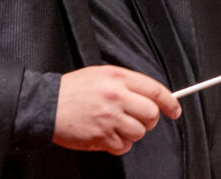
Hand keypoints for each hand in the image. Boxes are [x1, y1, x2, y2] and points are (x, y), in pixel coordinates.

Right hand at [53, 65, 181, 153]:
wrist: (46, 105)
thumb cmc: (73, 89)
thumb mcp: (102, 74)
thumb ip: (126, 83)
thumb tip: (150, 95)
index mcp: (119, 79)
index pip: (155, 90)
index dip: (170, 102)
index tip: (175, 110)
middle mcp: (117, 98)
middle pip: (151, 114)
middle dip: (149, 119)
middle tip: (139, 118)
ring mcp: (109, 119)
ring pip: (139, 132)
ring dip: (132, 132)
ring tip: (117, 125)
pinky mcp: (101, 137)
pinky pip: (124, 146)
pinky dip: (119, 144)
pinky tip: (107, 135)